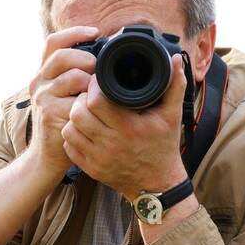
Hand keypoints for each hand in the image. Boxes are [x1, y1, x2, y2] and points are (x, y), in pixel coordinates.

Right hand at [25, 25, 99, 181]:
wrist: (48, 154)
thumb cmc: (63, 121)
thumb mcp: (65, 94)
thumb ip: (76, 75)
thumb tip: (104, 56)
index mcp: (44, 73)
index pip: (53, 43)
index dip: (74, 32)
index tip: (95, 32)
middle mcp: (39, 82)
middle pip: (61, 56)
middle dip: (86, 59)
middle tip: (99, 69)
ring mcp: (42, 98)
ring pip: (72, 77)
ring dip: (90, 82)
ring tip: (97, 92)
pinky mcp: (49, 114)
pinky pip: (75, 101)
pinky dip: (89, 103)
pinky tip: (94, 109)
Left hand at [61, 52, 189, 198]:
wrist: (158, 185)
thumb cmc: (164, 147)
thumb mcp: (172, 115)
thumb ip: (175, 85)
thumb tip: (176, 59)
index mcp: (128, 128)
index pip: (96, 101)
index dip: (93, 87)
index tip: (98, 82)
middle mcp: (111, 144)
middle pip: (78, 114)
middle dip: (81, 100)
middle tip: (89, 96)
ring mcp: (98, 158)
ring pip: (70, 130)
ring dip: (74, 118)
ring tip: (85, 112)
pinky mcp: (90, 169)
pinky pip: (69, 147)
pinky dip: (73, 136)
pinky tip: (83, 130)